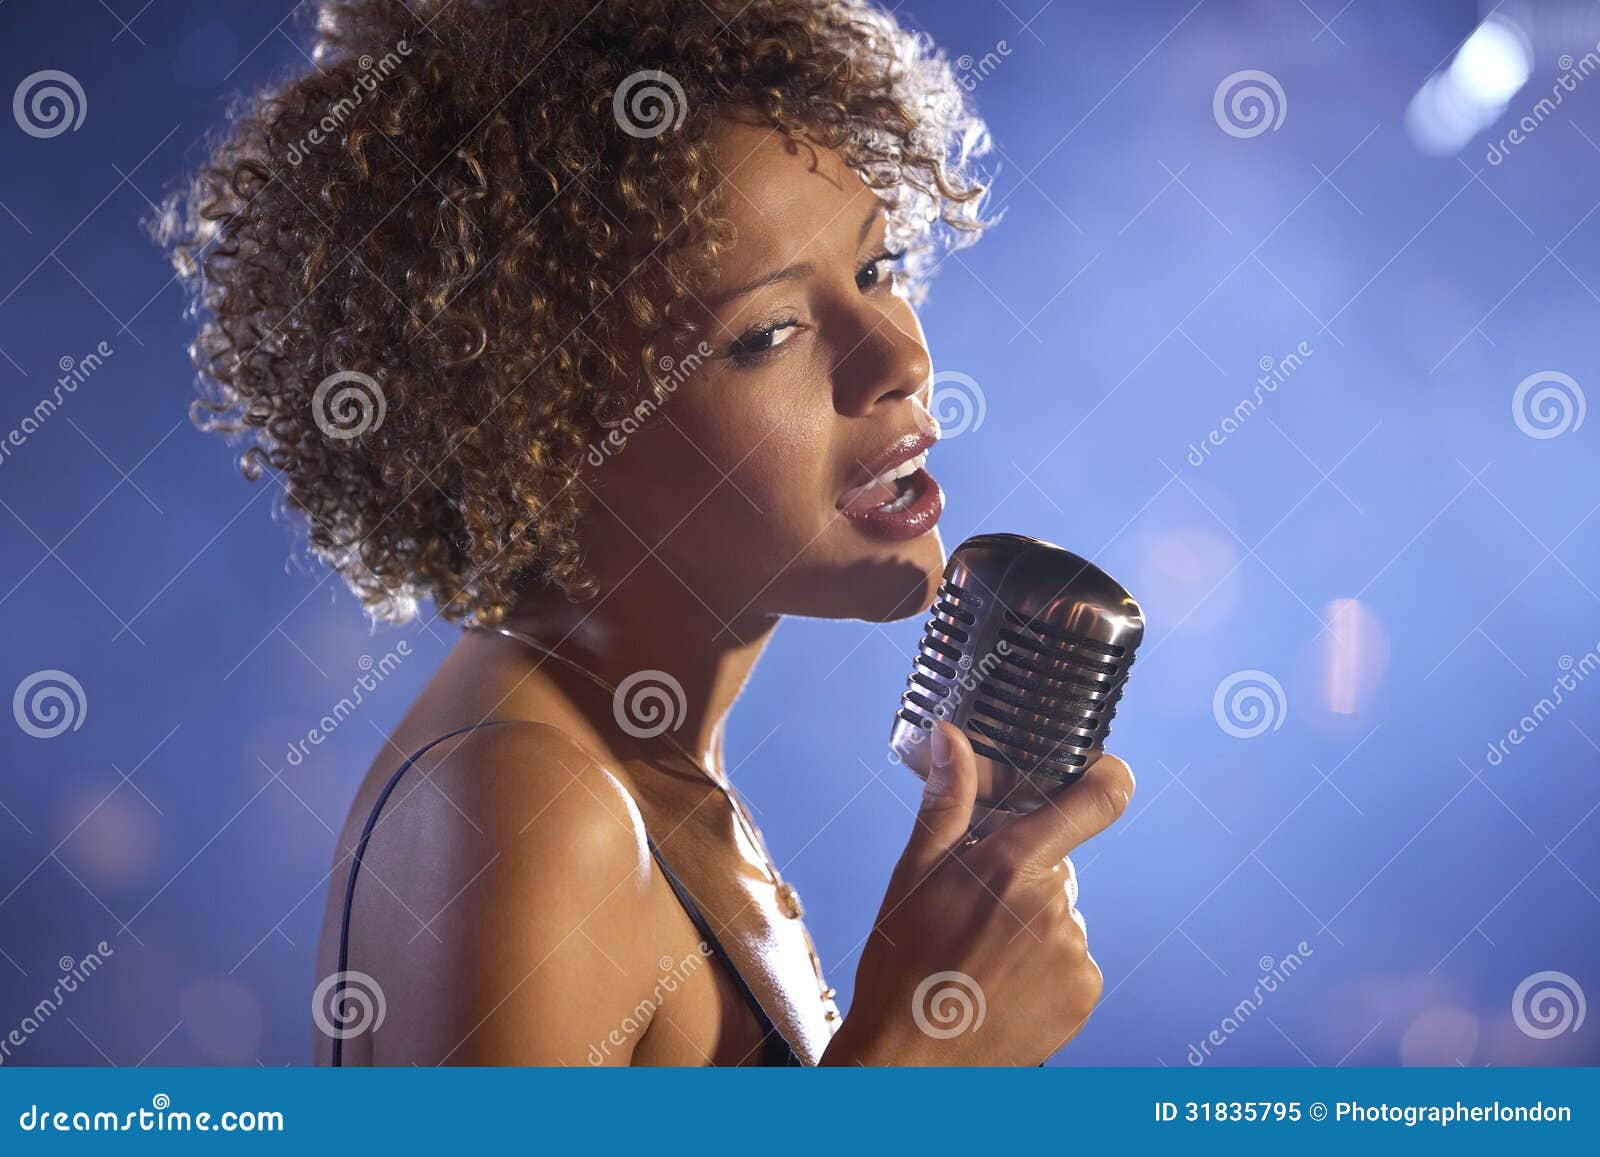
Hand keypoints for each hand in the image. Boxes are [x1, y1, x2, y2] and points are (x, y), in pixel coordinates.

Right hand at [822, 721, 1132, 1065]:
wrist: (910, 1062)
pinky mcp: (1084, 993)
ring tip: (982, 959)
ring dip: (1032, 926)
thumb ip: (947, 801)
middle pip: (1057, 866)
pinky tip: (1004, 986)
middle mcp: (1053, 904)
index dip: (1107, 777)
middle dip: (1023, 876)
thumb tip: (952, 736)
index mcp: (1011, 864)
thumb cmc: (903, 964)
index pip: (1097, 800)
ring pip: (1061, 915)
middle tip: (975, 910)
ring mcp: (1074, 952)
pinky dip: (1046, 967)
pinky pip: (1073, 960)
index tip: (1102, 772)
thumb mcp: (912, 874)